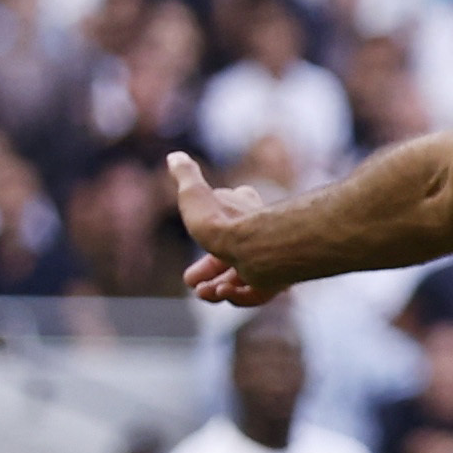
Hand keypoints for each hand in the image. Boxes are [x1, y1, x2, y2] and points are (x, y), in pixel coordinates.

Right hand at [170, 152, 288, 305]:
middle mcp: (260, 232)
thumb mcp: (195, 194)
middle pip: (233, 253)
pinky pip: (258, 294)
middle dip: (209, 270)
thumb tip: (175, 155)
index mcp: (244, 210)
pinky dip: (238, 297)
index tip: (196, 232)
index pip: (230, 211)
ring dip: (219, 287)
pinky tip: (224, 294)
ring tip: (204, 292)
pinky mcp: (277, 281)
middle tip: (193, 282)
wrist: (259, 245)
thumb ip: (185, 176)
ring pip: (243, 277)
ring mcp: (270, 258)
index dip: (208, 226)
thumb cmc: (225, 220)